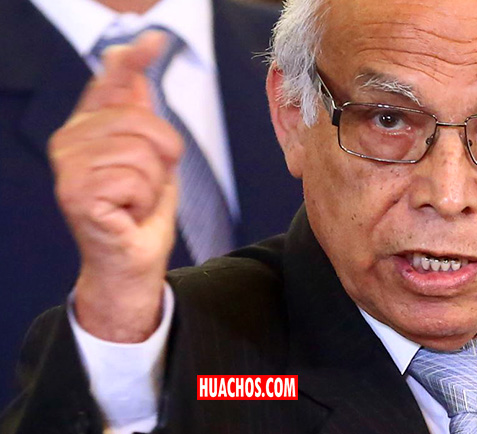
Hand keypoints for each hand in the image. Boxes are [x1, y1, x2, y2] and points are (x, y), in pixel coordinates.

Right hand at [50, 32, 182, 341]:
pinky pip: (135, 179)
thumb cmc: (139, 211)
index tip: (153, 39)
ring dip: (153, 184)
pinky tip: (128, 213)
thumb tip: (137, 71)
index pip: (110, 82)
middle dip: (163, 155)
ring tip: (136, 200)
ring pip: (141, 152)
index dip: (131, 60)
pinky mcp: (76, 194)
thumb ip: (139, 117)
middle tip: (149, 182)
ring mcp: (69, 167)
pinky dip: (145, 201)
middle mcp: (70, 141)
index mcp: (88, 128)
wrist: (132, 260)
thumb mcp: (150, 158)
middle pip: (140, 120)